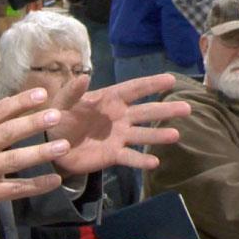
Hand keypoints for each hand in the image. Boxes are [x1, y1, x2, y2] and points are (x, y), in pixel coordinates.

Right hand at [0, 88, 75, 224]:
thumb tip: (5, 110)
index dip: (20, 102)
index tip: (41, 93)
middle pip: (8, 132)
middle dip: (33, 122)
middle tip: (56, 115)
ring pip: (14, 160)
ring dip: (40, 152)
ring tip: (63, 146)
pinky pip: (15, 189)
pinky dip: (36, 185)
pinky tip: (54, 180)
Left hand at [46, 73, 190, 176]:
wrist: (51, 146)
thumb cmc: (58, 119)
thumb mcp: (61, 103)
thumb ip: (72, 92)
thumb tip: (84, 75)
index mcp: (109, 99)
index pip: (134, 89)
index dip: (152, 84)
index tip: (172, 79)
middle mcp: (119, 117)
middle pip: (145, 112)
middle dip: (165, 110)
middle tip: (187, 108)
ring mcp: (118, 137)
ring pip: (142, 135)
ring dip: (158, 135)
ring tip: (176, 135)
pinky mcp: (113, 155)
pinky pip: (130, 157)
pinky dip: (141, 161)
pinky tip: (155, 162)